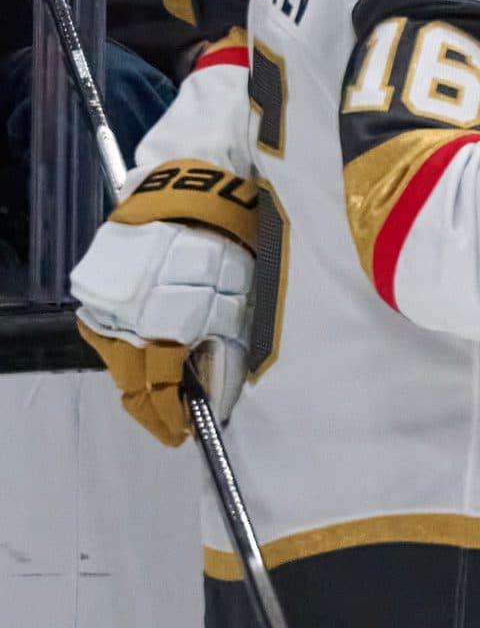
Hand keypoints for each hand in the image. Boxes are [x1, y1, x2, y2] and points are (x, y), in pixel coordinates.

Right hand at [72, 188, 256, 447]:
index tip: (183, 434)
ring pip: (116, 359)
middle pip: (129, 381)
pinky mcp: (96, 288)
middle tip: (171, 423)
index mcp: (159, 329)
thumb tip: (217, 400)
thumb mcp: (235, 307)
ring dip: (137, 380)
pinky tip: (146, 357)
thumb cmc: (224, 248)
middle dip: (150, 408)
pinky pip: (108, 332)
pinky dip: (127, 350)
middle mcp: (122, 323)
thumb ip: (223, 356)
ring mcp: (105, 305)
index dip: (170, 418)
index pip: (158, 390)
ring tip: (162, 393)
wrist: (190, 193)